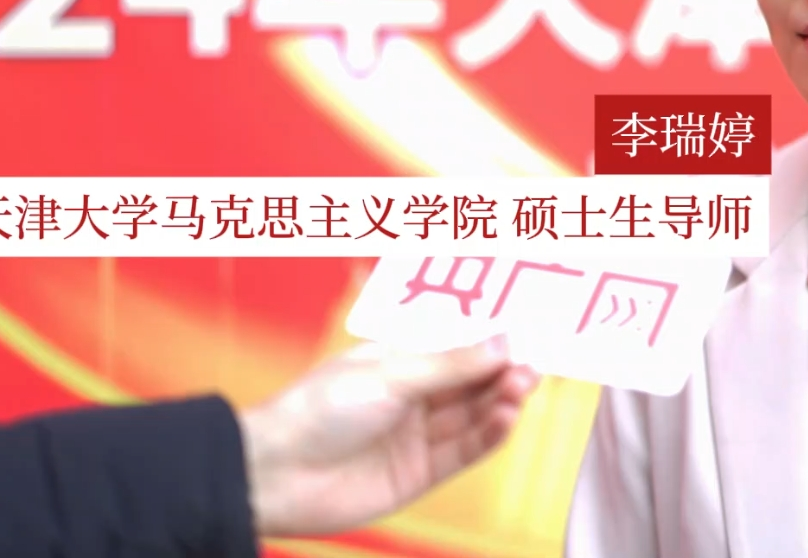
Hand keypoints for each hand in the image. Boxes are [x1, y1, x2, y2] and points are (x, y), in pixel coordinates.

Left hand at [237, 336, 539, 537]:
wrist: (273, 474)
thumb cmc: (317, 410)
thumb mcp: (389, 376)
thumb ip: (451, 364)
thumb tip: (503, 340)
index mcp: (399, 358)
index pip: (457, 346)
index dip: (493, 341)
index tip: (528, 333)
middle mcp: (412, 395)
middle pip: (472, 381)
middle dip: (504, 370)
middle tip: (534, 362)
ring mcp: (417, 435)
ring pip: (473, 414)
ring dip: (502, 400)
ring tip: (523, 386)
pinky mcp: (420, 473)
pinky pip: (464, 451)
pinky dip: (490, 434)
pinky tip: (507, 416)